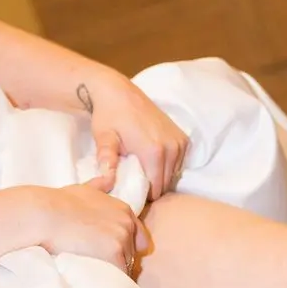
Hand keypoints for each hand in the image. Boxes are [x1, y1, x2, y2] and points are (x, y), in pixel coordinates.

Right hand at [30, 178, 147, 273]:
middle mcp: (127, 224)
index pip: (138, 238)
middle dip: (119, 261)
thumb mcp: (84, 189)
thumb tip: (109, 177)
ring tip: (96, 276)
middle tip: (99, 266)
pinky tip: (97, 282)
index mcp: (124, 210)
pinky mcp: (114, 254)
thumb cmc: (59, 202)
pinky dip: (109, 280)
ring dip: (113, 272)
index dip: (124, 248)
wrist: (45, 214)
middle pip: (132, 253)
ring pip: (125, 266)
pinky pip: (118, 275)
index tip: (108, 254)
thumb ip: (100, 185)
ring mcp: (122, 238)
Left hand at [78, 74, 190, 200]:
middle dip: (153, 187)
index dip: (143, 195)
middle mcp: (172, 147)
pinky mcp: (182, 136)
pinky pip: (179, 161)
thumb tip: (107, 181)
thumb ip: (106, 160)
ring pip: (173, 173)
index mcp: (154, 151)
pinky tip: (153, 161)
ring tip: (143, 171)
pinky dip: (169, 165)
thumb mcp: (104, 138)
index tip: (131, 193)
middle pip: (166, 182)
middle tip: (135, 183)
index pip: (155, 188)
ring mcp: (179, 141)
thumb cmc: (108, 116)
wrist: (118, 92)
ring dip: (161, 176)